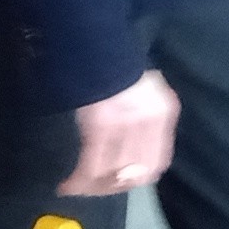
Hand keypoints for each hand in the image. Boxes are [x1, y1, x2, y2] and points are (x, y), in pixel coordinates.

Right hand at [62, 71, 177, 197]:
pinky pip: (91, 166)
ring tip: (76, 187)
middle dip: (111, 187)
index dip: (136, 179)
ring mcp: (126, 124)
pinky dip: (78, 181)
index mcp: (163, 111)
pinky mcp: (101, 125)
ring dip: (93, 187)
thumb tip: (129, 156)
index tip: (117, 183)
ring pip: (111, 175)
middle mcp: (150, 120)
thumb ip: (143, 120)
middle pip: (134, 174)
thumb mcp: (142, 89)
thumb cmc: (114, 62)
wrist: (93, 39)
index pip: (156, 164)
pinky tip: (66, 185)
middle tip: (92, 189)